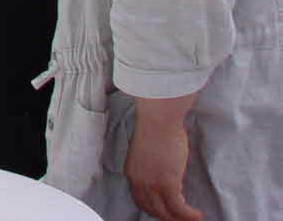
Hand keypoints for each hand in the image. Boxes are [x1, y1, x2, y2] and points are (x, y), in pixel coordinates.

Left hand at [127, 95, 201, 220]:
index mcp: (132, 173)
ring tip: (192, 219)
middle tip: (181, 219)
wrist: (157, 120)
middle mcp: (139, 181)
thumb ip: (152, 166)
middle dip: (168, 217)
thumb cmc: (155, 129)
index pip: (141, 201)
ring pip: (166, 212)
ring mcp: (152, 184)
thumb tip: (165, 173)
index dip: (154, 210)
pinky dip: (189, 215)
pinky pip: (179, 208)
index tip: (166, 212)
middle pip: (152, 210)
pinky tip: (197, 214)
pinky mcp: (167, 183)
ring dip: (180, 219)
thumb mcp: (147, 153)